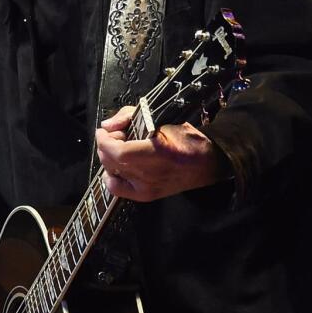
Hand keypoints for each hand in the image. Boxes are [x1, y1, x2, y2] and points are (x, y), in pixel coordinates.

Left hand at [95, 106, 222, 201]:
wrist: (206, 162)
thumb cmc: (186, 137)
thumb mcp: (159, 118)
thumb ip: (129, 117)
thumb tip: (107, 126)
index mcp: (156, 152)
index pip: (116, 151)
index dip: (104, 139)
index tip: (104, 130)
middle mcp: (149, 174)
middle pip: (111, 160)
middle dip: (107, 145)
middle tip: (116, 136)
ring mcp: (147, 187)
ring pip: (111, 171)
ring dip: (110, 157)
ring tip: (121, 149)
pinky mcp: (146, 195)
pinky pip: (117, 189)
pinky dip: (111, 177)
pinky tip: (117, 168)